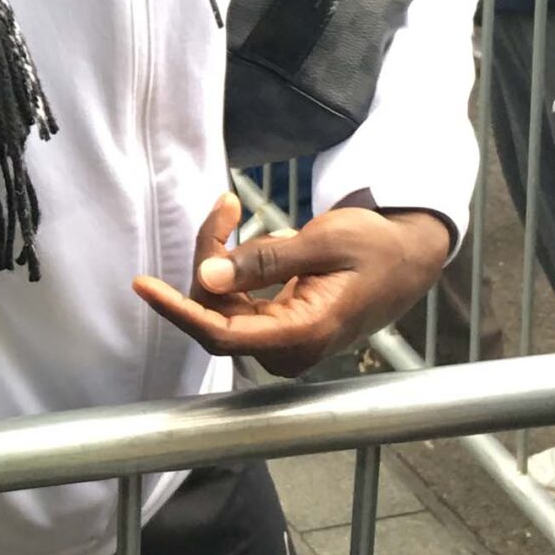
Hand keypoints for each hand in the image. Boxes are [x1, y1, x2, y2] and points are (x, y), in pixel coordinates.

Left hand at [135, 194, 451, 380]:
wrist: (410, 258)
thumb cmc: (376, 247)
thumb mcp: (326, 242)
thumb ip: (266, 261)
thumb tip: (207, 277)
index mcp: (304, 333)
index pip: (221, 333)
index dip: (178, 310)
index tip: (144, 285)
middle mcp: (289, 348)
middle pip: (216, 311)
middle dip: (209, 257)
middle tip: (225, 206)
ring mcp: (283, 341)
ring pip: (223, 304)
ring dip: (221, 257)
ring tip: (234, 212)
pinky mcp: (280, 328)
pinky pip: (238, 300)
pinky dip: (235, 267)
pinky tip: (254, 233)